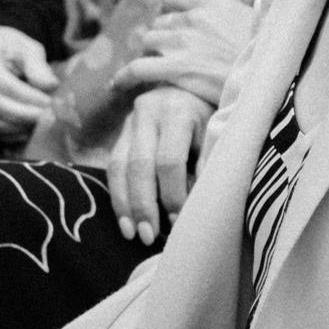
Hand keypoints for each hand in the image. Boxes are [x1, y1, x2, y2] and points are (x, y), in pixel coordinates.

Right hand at [0, 25, 58, 140]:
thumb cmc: (13, 48)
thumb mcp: (28, 48)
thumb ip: (38, 65)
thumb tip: (50, 86)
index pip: (3, 84)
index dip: (27, 96)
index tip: (49, 102)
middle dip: (25, 115)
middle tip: (48, 117)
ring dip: (19, 127)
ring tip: (41, 123)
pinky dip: (11, 134)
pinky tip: (30, 129)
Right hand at [105, 86, 213, 244]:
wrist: (193, 92)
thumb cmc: (211, 120)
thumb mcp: (215, 136)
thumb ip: (207, 164)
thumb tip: (200, 203)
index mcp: (177, 111)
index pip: (169, 160)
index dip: (173, 194)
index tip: (178, 220)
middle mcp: (148, 112)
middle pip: (139, 165)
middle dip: (144, 205)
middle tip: (150, 236)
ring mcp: (130, 122)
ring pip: (119, 167)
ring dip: (124, 205)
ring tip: (132, 234)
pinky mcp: (121, 134)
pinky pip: (113, 168)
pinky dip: (117, 195)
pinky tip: (125, 220)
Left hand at [120, 0, 253, 108]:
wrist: (268, 77)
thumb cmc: (263, 46)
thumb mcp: (246, 13)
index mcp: (208, 4)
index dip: (171, 12)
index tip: (174, 24)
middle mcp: (191, 19)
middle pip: (159, 24)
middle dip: (162, 38)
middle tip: (169, 54)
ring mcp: (182, 43)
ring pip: (149, 43)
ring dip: (151, 55)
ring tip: (156, 69)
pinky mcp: (177, 69)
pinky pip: (138, 68)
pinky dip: (125, 76)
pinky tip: (117, 84)